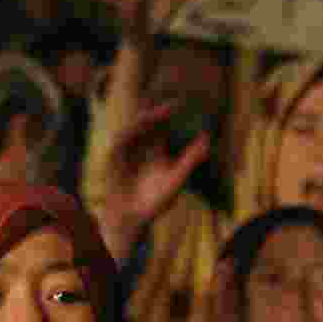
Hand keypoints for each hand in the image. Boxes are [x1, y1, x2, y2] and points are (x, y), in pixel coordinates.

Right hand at [95, 102, 209, 261]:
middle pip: (151, 124)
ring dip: (145, 119)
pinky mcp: (115, 157)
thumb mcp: (176, 180)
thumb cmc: (156, 202)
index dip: (172, 117)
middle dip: (159, 113)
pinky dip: (129, 131)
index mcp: (159, 152)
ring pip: (136, 129)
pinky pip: (121, 140)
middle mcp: (143, 148)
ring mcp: (128, 151)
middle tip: (172, 104)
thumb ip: (190, 160)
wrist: (131, 217)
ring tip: (157, 113)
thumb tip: (207, 140)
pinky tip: (139, 125)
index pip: (165, 129)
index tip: (182, 105)